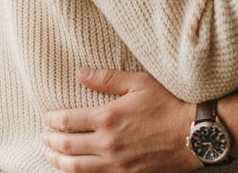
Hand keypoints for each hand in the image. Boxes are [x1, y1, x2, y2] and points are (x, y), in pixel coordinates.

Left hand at [43, 69, 201, 172]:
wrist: (194, 133)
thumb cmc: (169, 104)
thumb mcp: (139, 83)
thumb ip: (107, 79)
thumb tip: (80, 74)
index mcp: (108, 118)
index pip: (68, 121)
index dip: (53, 119)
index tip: (47, 117)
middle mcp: (108, 144)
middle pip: (67, 147)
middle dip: (51, 142)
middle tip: (43, 138)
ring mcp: (117, 164)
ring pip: (78, 168)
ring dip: (60, 162)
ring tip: (51, 157)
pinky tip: (77, 171)